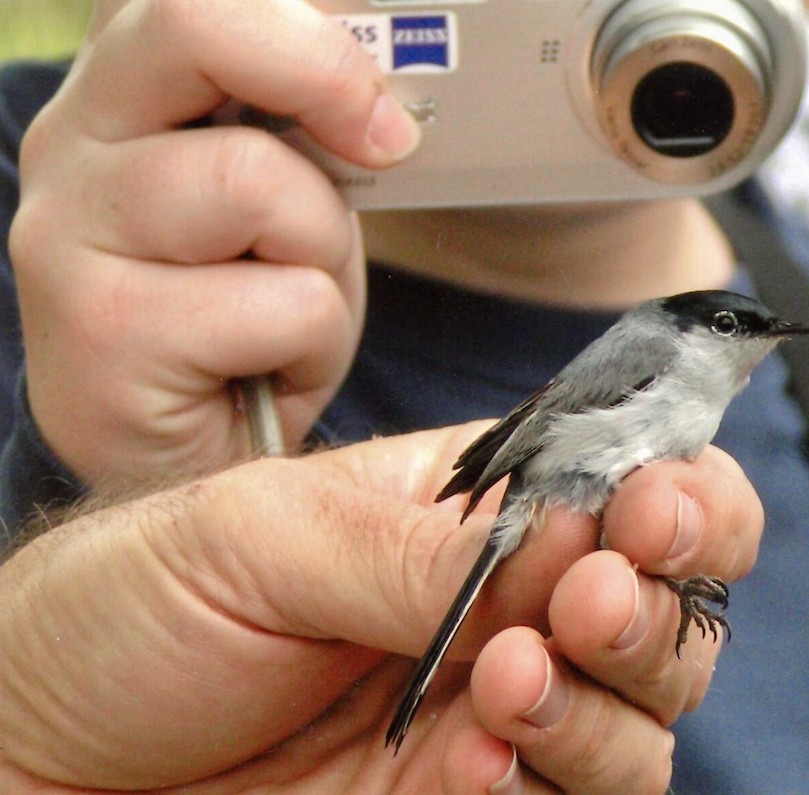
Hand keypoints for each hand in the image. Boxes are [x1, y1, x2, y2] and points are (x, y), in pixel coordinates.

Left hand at [0, 425, 762, 792]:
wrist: (36, 747)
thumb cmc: (132, 601)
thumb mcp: (263, 530)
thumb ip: (423, 546)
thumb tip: (569, 537)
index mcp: (477, 515)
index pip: (631, 493)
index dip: (682, 499)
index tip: (652, 513)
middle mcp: (508, 612)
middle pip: (666, 616)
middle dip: (654, 611)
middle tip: (585, 602)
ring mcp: (492, 716)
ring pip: (638, 725)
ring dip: (602, 707)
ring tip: (504, 681)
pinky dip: (542, 781)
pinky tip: (472, 761)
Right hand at [9, 0, 419, 487]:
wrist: (190, 452)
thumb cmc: (248, 317)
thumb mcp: (294, 199)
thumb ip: (311, 128)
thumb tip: (384, 94)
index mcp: (123, 91)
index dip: (303, 21)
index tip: (373, 88)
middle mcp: (73, 141)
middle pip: (193, 22)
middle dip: (323, 75)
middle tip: (383, 142)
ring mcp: (67, 232)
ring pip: (258, 181)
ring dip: (321, 253)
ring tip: (290, 305)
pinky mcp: (98, 331)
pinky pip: (281, 303)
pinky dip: (315, 342)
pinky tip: (267, 366)